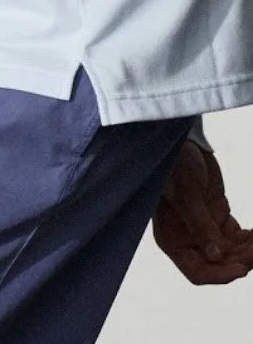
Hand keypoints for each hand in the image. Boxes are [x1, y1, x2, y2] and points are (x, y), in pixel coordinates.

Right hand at [152, 139, 252, 283]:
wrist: (184, 142)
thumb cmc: (176, 164)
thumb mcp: (187, 194)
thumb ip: (200, 226)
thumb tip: (215, 256)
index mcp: (173, 239)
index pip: (197, 272)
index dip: (219, 275)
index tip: (241, 269)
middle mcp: (188, 240)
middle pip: (219, 265)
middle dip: (239, 261)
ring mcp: (205, 231)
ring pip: (231, 254)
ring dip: (247, 251)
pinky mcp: (218, 219)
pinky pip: (237, 238)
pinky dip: (249, 239)